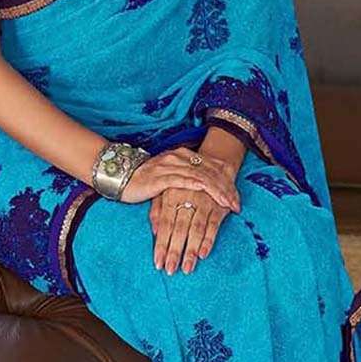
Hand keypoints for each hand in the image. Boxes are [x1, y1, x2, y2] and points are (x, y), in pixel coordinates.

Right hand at [119, 145, 240, 209]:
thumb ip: (188, 181)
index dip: (227, 184)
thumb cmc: (147, 180)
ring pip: (199, 176)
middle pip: (209, 172)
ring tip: (227, 203)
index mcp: (184, 156)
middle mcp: (179, 158)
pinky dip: (194, 185)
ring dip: (215, 191)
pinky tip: (205, 190)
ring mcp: (170, 165)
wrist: (122, 176)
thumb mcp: (172, 179)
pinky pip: (180, 179)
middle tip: (237, 204)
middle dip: (225, 190)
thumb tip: (209, 190)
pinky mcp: (159, 176)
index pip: (212, 168)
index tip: (238, 200)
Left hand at [150, 184, 235, 274]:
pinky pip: (214, 224)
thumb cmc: (184, 181)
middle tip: (170, 270)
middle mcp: (188, 198)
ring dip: (191, 250)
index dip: (161, 244)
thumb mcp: (167, 189)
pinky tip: (203, 254)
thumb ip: (157, 208)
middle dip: (174, 251)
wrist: (214, 163)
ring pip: (196, 229)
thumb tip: (153, 230)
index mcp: (172, 195)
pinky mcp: (219, 205)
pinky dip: (209, 239)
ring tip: (187, 268)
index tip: (157, 263)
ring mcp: (205, 201)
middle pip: (179, 229)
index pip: (165, 224)